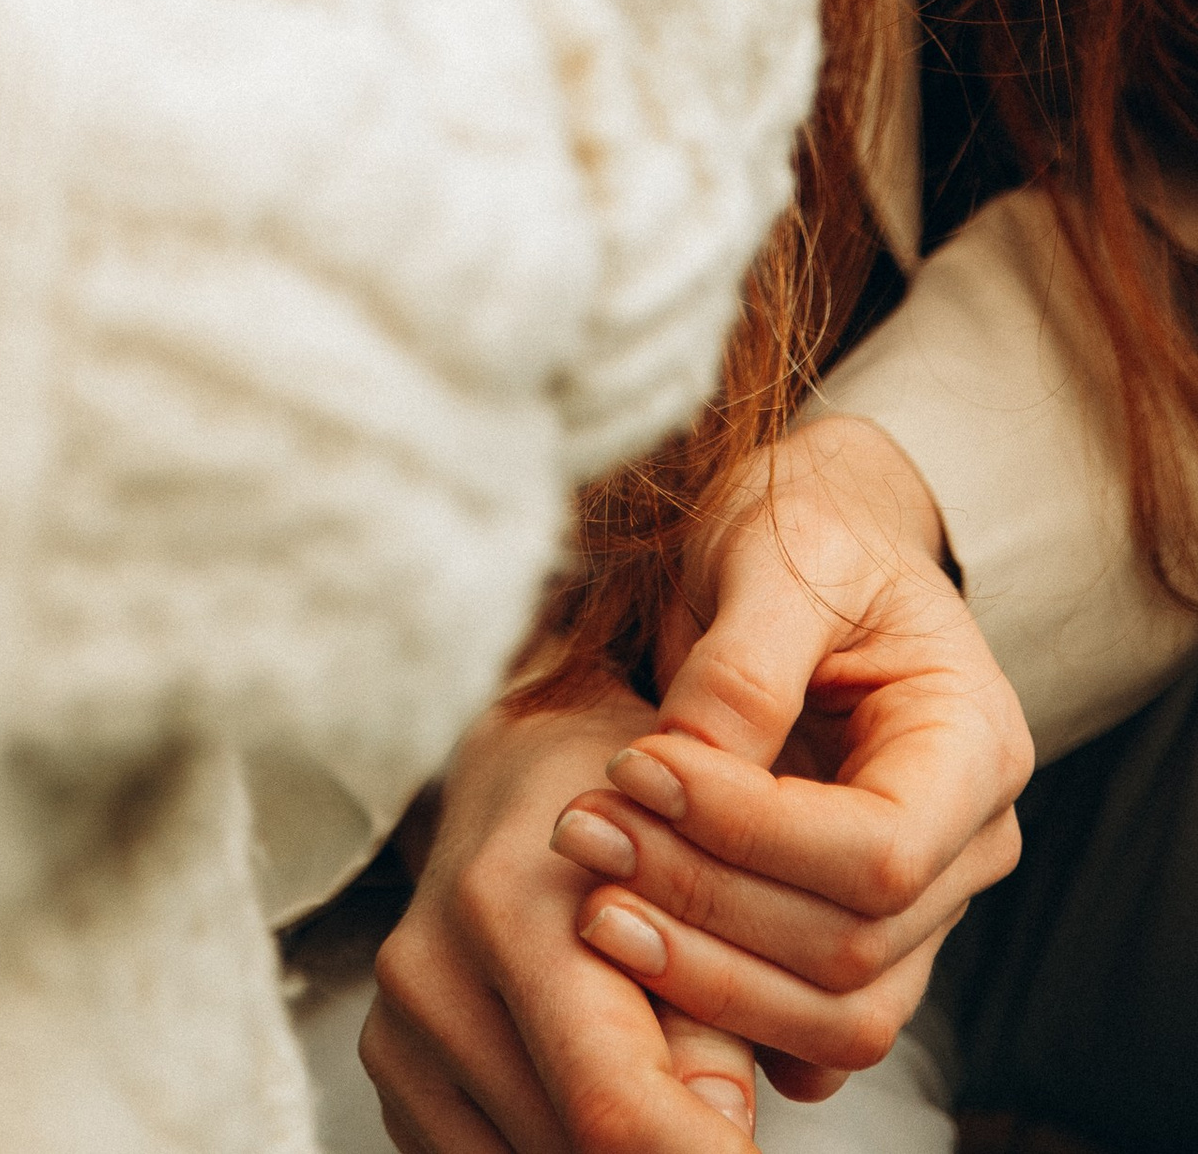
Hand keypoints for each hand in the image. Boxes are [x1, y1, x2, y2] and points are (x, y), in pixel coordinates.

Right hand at [364, 692, 776, 1146]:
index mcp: (507, 905)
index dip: (695, 1153)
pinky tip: (585, 1088)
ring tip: (652, 1086)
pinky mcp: (391, 1066)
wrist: (524, 772)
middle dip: (658, 1149)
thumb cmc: (630, 811)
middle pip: (576, 1144)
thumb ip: (711, 1010)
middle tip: (716, 1119)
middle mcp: (431, 968)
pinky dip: (552, 1147)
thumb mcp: (695, 882)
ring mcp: (398, 1024)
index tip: (745, 1153)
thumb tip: (727, 1130)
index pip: (611, 1098)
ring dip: (605, 1150)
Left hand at [547, 415, 1029, 1099]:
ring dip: (704, 975)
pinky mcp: (861, 931)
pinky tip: (647, 979)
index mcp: (974, 743)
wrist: (820, 536)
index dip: (747, 831)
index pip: (879, 849)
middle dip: (704, 904)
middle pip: (854, 944)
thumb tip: (677, 775)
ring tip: (591, 905)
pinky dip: (733, 1016)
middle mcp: (968, 840)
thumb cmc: (807, 530)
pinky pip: (816, 1026)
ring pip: (839, 1011)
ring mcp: (925, 901)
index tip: (631, 770)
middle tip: (583, 835)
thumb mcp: (775, 557)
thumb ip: (740, 671)